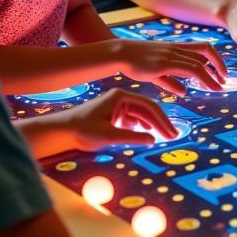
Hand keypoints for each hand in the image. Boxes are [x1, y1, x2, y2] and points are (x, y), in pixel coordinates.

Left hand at [57, 89, 178, 149]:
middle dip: (161, 123)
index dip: (162, 120)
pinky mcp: (115, 114)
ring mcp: (118, 106)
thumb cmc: (82, 130)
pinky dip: (143, 127)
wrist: (62, 131)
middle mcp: (122, 98)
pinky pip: (134, 119)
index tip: (172, 133)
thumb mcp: (108, 135)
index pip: (148, 106)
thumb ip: (131, 136)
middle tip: (174, 136)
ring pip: (142, 115)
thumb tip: (153, 140)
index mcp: (121, 97)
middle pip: (147, 110)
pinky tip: (149, 135)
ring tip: (165, 136)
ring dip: (154, 125)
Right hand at [119, 39, 227, 95]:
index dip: (216, 59)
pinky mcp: (163, 64)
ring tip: (218, 88)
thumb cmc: (137, 62)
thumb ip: (171, 80)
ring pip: (198, 64)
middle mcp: (176, 49)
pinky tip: (198, 89)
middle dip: (219, 66)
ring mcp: (170, 56)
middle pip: (206, 53)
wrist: (121, 53)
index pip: (204, 48)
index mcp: (177, 48)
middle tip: (225, 79)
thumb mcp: (158, 71)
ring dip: (210, 77)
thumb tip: (184, 91)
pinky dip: (196, 78)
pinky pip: (185, 70)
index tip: (222, 72)